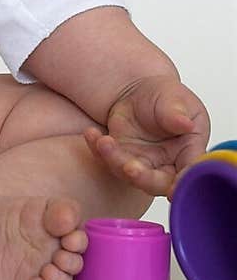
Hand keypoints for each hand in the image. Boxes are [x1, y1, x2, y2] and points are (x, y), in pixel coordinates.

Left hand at [84, 74, 209, 198]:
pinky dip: (97, 149)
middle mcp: (165, 164)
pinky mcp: (119, 156)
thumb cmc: (166, 97)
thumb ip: (178, 113)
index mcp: (189, 152)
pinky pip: (106, 159)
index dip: (182, 184)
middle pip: (156, 183)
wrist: (139, 90)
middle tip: (131, 168)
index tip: (172, 189)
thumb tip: (185, 124)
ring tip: (104, 142)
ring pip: (127, 174)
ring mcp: (141, 163)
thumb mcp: (175, 99)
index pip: (188, 173)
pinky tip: (91, 134)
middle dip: (143, 178)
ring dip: (114, 161)